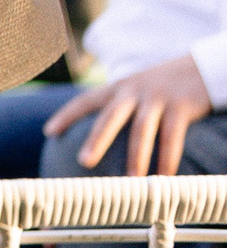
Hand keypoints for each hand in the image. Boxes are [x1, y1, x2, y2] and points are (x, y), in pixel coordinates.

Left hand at [45, 53, 217, 176]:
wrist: (199, 67)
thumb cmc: (163, 84)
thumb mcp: (136, 88)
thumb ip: (120, 106)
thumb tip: (101, 136)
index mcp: (118, 88)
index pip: (85, 100)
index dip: (66, 116)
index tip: (48, 133)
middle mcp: (133, 91)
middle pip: (110, 117)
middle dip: (96, 140)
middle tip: (83, 162)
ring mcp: (156, 99)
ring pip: (141, 129)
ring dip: (136, 157)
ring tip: (130, 180)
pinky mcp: (180, 107)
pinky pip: (172, 136)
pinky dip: (168, 158)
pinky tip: (164, 177)